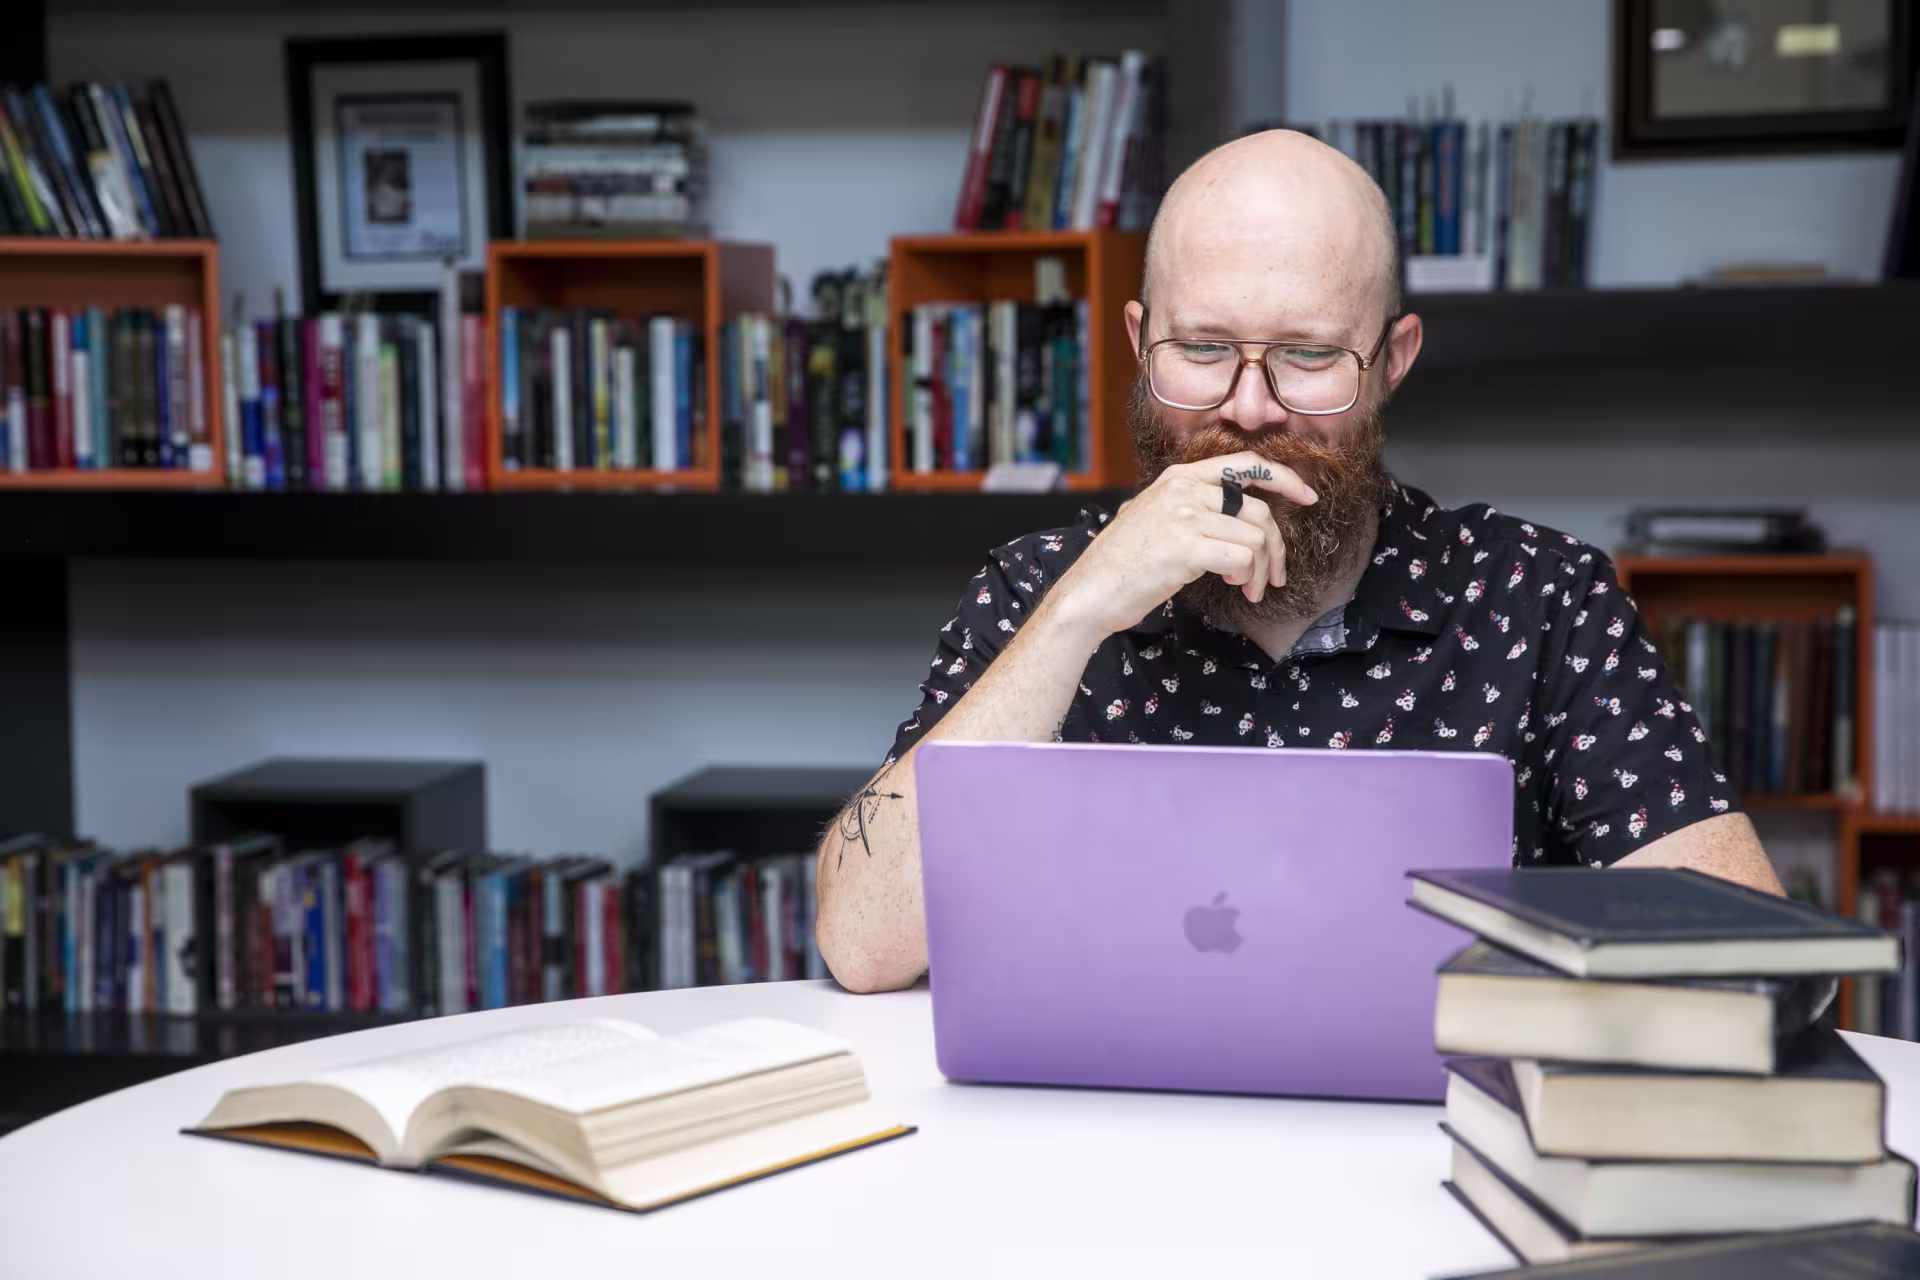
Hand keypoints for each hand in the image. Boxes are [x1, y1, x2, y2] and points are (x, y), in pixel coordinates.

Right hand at [1043, 451, 1318, 638]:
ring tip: (1248, 589)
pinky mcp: (1186, 546)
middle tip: (1274, 576)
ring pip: (1255, 538)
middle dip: (1276, 548)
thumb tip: (1235, 518)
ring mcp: (1185, 516)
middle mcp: (1184, 489)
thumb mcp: (1153, 517)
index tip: (1306, 498)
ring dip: (1261, 570)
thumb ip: (1189, 507)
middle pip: (1259, 511)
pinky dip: (1246, 577)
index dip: (1284, 480)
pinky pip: (1242, 558)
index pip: (1247, 466)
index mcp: (1179, 478)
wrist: (1090, 591)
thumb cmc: (1121, 564)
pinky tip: (1232, 587)